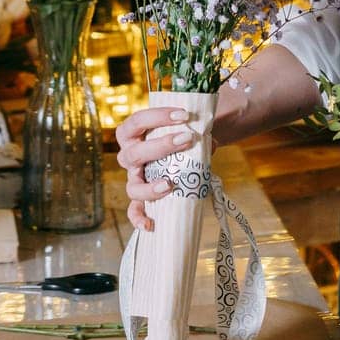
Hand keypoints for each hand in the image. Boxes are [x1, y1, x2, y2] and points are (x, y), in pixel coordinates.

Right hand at [115, 105, 195, 231]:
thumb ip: (197, 134)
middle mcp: (129, 156)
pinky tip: (150, 224)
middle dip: (161, 146)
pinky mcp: (140, 199)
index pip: (137, 121)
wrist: (177, 153)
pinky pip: (133, 211)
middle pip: (134, 153)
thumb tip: (209, 143)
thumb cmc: (177, 138)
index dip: (157, 117)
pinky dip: (138, 218)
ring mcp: (134, 179)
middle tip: (187, 139)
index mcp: (134, 134)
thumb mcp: (186, 131)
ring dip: (149, 187)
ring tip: (170, 183)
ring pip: (132, 187)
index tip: (183, 114)